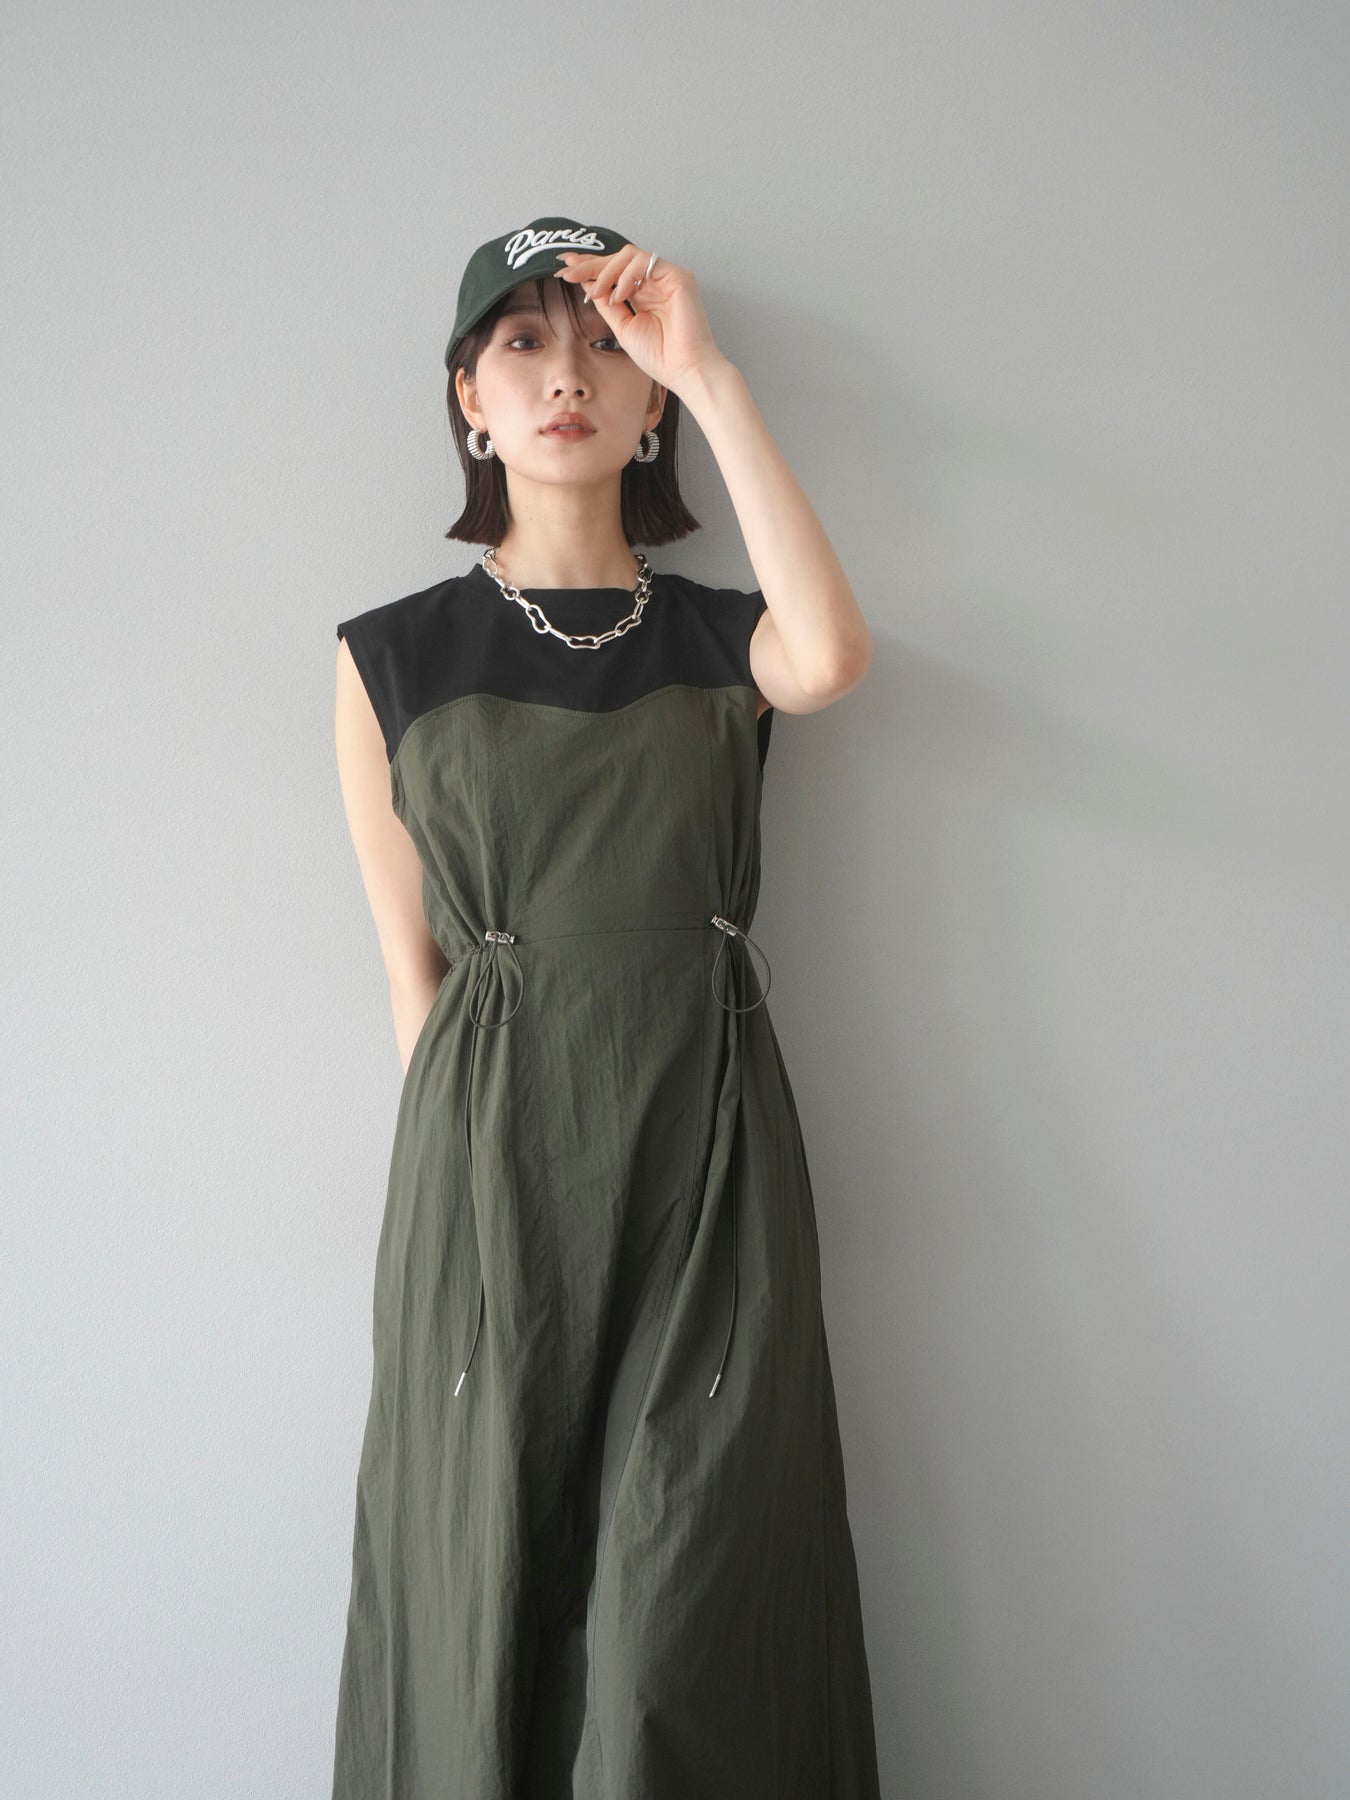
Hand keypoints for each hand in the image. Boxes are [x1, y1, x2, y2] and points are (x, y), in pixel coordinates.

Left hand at [553, 243, 726, 397]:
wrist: (684, 370)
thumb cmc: (660, 356)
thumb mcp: (622, 327)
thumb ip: (607, 304)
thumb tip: (586, 283)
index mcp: (642, 294)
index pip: (613, 273)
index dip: (589, 267)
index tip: (565, 269)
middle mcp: (654, 282)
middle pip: (618, 259)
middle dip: (590, 264)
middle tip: (568, 272)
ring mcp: (666, 277)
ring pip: (629, 255)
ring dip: (606, 271)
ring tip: (596, 293)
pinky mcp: (677, 276)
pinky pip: (645, 261)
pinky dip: (627, 275)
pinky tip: (619, 295)